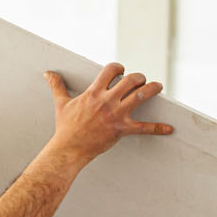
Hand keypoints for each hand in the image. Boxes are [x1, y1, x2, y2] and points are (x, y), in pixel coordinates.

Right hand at [44, 62, 172, 163]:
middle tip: (140, 80)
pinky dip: (158, 128)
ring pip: (140, 96)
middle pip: (130, 80)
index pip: (111, 70)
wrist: (68, 149)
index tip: (121, 71)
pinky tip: (169, 128)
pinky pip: (144, 128)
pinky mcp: (122, 130)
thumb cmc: (65, 128)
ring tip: (158, 87)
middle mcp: (107, 101)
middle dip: (138, 77)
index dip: (119, 67)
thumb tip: (48, 73)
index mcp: (94, 92)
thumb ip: (57, 86)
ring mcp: (116, 115)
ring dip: (152, 89)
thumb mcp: (61, 104)